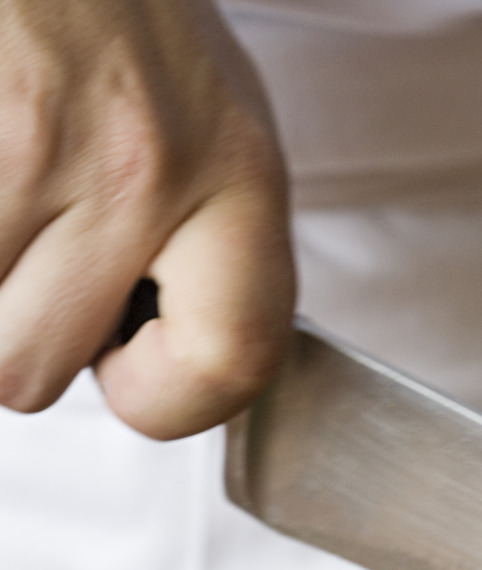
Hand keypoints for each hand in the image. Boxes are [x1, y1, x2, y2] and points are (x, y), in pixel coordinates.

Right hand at [0, 0, 293, 438]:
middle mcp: (146, 167)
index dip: (169, 401)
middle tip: (31, 258)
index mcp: (239, 176)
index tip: (131, 372)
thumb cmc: (121, 17)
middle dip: (12, 336)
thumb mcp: (214, 127)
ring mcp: (36, 146)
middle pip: (32, 371)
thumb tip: (173, 369)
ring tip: (9, 197)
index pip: (233, 361)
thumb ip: (209, 252)